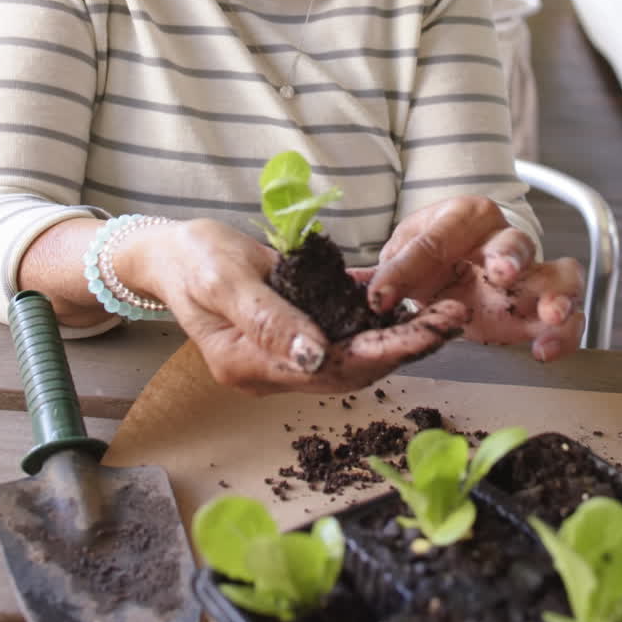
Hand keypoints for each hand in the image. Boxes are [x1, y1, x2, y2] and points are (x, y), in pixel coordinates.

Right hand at [132, 218, 467, 395]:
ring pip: (354, 352)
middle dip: (404, 347)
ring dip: (399, 335)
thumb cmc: (191, 259)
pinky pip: (342, 329)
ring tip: (445, 313)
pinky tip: (411, 302)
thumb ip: (267, 320)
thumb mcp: (224, 281)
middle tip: (452, 319)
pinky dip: (376, 318)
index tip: (424, 335)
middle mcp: (273, 367)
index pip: (329, 370)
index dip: (381, 354)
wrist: (170, 252)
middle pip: (350, 368)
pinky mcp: (296, 328)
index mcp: (250, 365)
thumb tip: (315, 355)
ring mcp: (286, 350)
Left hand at [359, 198, 584, 362]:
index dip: (406, 268)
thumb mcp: (403, 254)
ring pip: (560, 274)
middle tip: (500, 273)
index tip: (380, 297)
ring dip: (555, 293)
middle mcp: (504, 240)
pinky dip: (564, 335)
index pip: (436, 238)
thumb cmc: (434, 251)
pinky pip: (571, 319)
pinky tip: (543, 350)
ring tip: (547, 312)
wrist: (461, 262)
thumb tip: (343, 285)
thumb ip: (384, 272)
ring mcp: (533, 274)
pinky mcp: (545, 308)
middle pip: (516, 242)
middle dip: (510, 256)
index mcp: (464, 217)